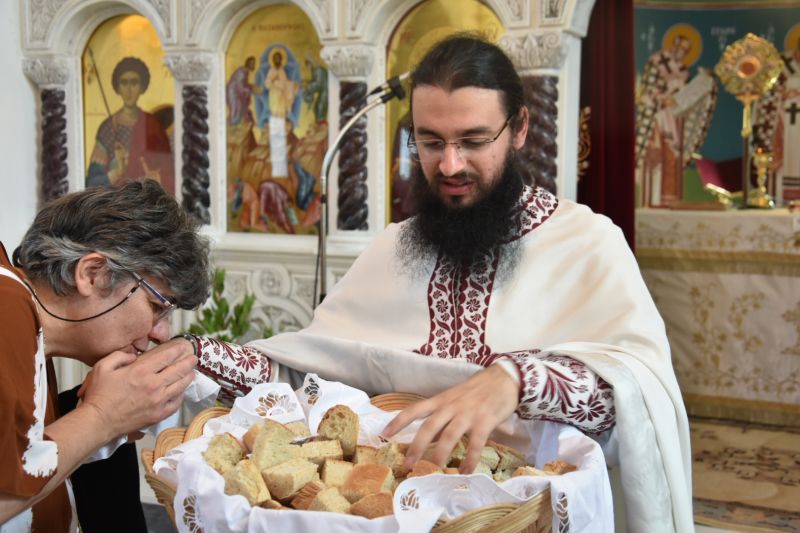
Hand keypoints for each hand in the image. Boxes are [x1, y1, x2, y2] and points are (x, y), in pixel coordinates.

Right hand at [78, 339, 196, 440]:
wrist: (97, 422)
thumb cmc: (99, 395)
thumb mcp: (102, 367)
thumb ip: (120, 356)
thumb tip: (135, 356)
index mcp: (141, 371)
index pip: (166, 357)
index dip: (177, 350)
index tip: (182, 346)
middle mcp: (154, 385)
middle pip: (178, 370)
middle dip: (188, 362)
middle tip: (194, 358)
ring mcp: (158, 401)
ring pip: (180, 386)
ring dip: (188, 377)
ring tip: (192, 373)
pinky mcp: (158, 414)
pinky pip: (175, 403)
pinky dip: (181, 396)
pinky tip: (181, 392)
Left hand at [382, 364, 518, 473]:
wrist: (504, 378)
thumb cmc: (478, 389)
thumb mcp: (456, 397)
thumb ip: (445, 413)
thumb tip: (433, 435)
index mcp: (441, 400)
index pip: (414, 409)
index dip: (398, 421)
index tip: (384, 433)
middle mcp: (451, 406)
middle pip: (428, 427)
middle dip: (416, 447)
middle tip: (408, 465)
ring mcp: (467, 414)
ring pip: (449, 436)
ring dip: (440, 455)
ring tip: (435, 471)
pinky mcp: (485, 420)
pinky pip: (476, 443)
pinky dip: (470, 459)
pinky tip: (466, 471)